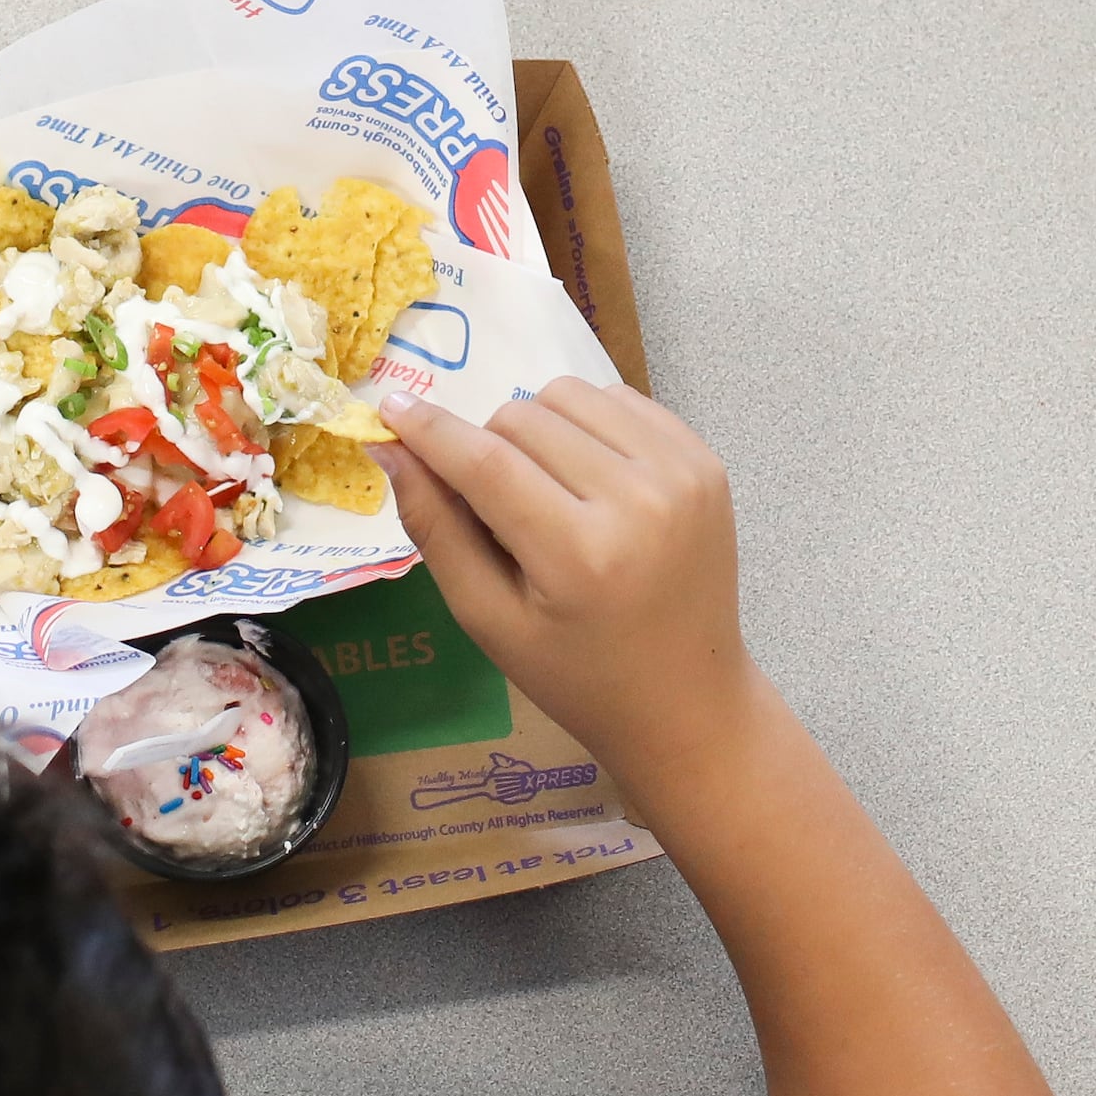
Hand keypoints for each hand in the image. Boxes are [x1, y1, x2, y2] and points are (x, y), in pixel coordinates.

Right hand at [377, 379, 757, 780]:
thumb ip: (435, 529)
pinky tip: (592, 481)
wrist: (687, 699)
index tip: (390, 406)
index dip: (431, 430)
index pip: (487, 463)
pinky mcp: (705, 460)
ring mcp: (682, 474)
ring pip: (569, 396)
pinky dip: (588, 426)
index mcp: (580, 555)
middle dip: (488, 448)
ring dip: (538, 429)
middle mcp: (639, 501)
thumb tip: (389, 446)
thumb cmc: (577, 675)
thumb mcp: (489, 619)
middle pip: (523, 418)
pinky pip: (620, 400)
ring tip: (548, 491)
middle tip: (501, 510)